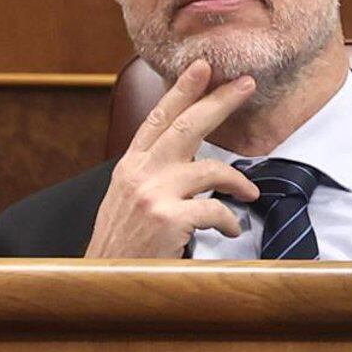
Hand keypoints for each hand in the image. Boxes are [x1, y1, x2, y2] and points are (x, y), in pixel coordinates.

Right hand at [84, 60, 260, 258]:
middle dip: (220, 101)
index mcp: (130, 167)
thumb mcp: (126, 201)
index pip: (158, 119)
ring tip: (250, 192)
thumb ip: (150, 174)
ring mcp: (153, 195)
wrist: (101, 285)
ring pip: (211, 168)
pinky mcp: (168, 219)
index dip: (180, 90)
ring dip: (238, 180)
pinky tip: (231, 230)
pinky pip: (216, 210)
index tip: (201, 66)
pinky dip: (230, 220)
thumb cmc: (122, 245)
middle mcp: (139, 174)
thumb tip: (184, 153)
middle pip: (187, 126)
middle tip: (245, 83)